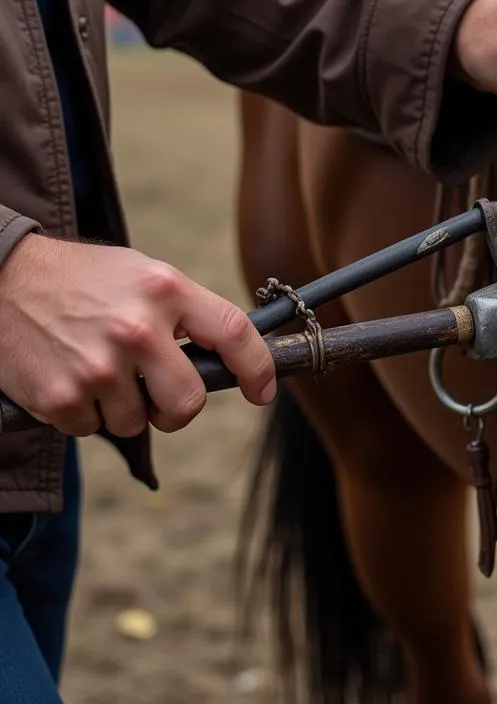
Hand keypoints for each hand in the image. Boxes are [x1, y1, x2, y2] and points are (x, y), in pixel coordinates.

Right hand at [0, 234, 275, 437]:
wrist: (1, 277)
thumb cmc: (83, 279)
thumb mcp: (143, 276)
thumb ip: (184, 313)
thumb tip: (224, 360)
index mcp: (166, 290)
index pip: (234, 332)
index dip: (258, 368)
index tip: (263, 391)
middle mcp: (137, 328)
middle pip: (189, 402)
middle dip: (178, 407)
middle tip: (159, 392)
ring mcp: (98, 366)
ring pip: (137, 422)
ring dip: (124, 407)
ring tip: (98, 367)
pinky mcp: (60, 397)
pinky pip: (93, 429)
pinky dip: (85, 412)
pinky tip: (70, 374)